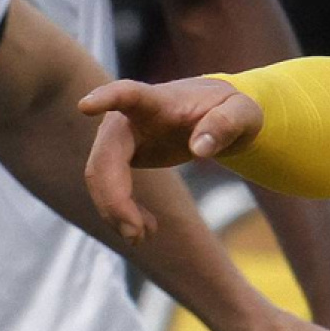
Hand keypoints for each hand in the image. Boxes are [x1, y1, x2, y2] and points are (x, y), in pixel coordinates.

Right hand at [78, 76, 264, 240]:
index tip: (85, 106)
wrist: (217, 115)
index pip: (127, 94)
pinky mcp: (119, 156)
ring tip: (144, 236)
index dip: (106, 98)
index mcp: (157, 100)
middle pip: (105, 155)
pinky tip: (146, 228)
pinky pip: (106, 186)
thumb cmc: (229, 109)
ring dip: (114, 210)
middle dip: (114, 197)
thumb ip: (226, 124)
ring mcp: (119, 136)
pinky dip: (120, 211)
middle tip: (136, 235)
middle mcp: (128, 116)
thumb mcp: (243, 113)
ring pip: (99, 175)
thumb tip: (199, 149)